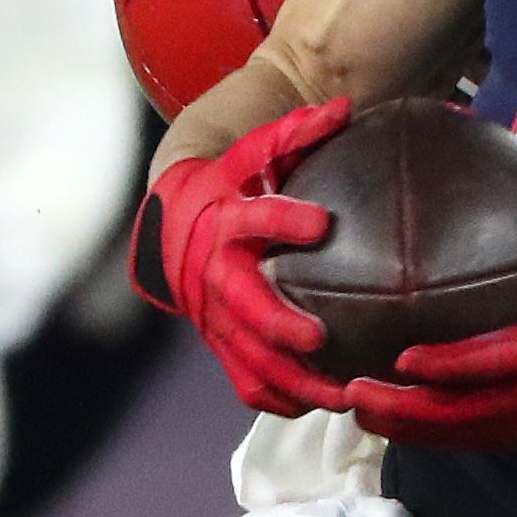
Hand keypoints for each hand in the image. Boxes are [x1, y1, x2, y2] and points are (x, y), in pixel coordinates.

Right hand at [130, 95, 351, 414]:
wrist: (173, 223)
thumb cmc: (227, 185)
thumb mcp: (255, 154)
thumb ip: (297, 134)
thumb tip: (343, 109)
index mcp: (226, 221)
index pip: (252, 217)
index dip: (282, 219)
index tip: (321, 223)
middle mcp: (216, 273)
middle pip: (243, 304)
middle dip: (277, 323)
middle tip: (319, 337)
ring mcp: (216, 315)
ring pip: (248, 357)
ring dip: (291, 380)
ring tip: (340, 396)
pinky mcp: (221, 344)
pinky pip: (244, 381)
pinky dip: (276, 398)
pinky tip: (314, 406)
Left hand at [343, 181, 516, 473]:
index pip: (488, 369)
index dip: (443, 369)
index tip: (401, 360)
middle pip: (454, 419)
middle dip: (400, 412)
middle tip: (350, 397)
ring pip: (455, 437)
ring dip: (407, 427)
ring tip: (359, 411)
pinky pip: (470, 441)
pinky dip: (433, 434)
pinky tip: (402, 422)